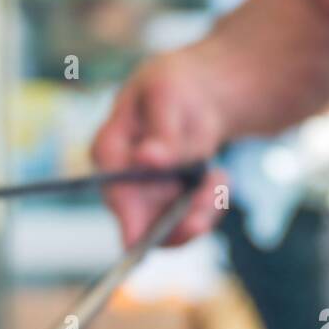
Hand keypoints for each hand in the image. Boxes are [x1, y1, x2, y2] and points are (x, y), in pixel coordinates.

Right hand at [91, 50, 229, 246]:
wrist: (196, 94)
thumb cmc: (174, 88)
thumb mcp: (170, 98)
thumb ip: (162, 132)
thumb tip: (145, 159)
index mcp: (110, 150)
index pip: (114, 191)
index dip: (128, 218)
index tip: (145, 240)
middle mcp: (121, 182)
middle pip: (143, 223)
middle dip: (182, 218)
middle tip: (213, 197)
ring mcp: (144, 197)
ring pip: (171, 230)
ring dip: (202, 211)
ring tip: (219, 179)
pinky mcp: (167, 206)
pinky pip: (192, 222)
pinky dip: (212, 204)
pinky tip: (218, 177)